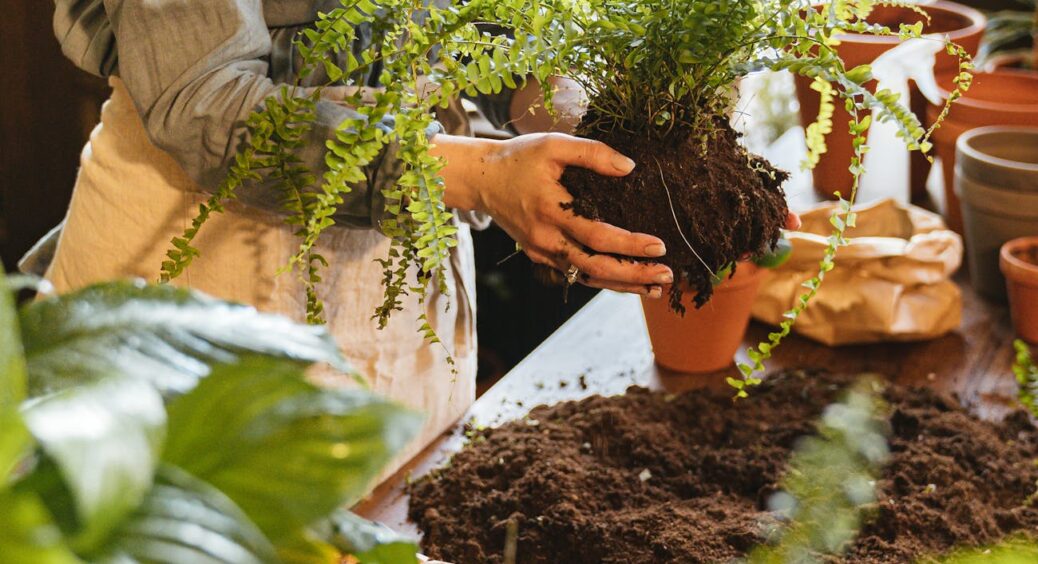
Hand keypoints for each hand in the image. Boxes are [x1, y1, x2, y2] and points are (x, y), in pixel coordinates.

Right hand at [435, 132, 673, 297]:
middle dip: (633, 276)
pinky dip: (601, 279)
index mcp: (551, 210)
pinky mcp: (539, 255)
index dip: (629, 245)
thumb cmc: (519, 157)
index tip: (659, 247)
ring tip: (654, 288)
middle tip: (667, 277)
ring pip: (585, 277)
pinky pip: (574, 273)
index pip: (597, 236)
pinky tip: (625, 281)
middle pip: (595, 267)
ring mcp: (541, 250)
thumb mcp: (553, 144)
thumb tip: (629, 167)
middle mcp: (546, 238)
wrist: (481, 179)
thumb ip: (592, 153)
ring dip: (621, 285)